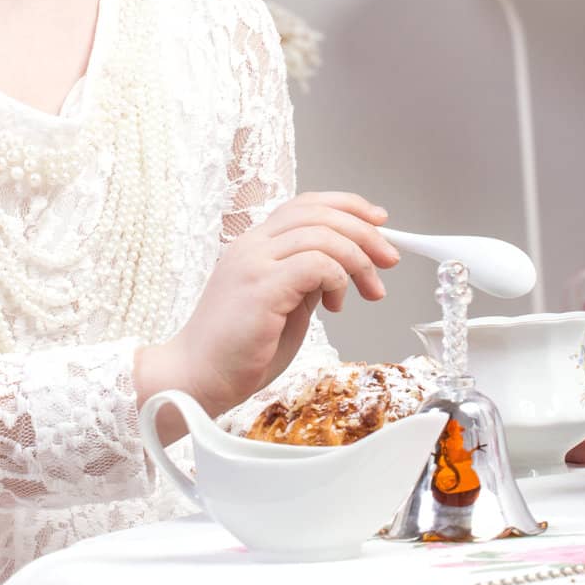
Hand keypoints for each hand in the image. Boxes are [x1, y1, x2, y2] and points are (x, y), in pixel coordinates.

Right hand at [161, 191, 400, 417]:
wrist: (196, 379)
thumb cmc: (237, 352)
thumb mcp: (283, 307)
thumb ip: (306, 281)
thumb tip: (340, 267)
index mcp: (255, 245)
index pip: (304, 205)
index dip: (347, 206)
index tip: (378, 222)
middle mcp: (252, 245)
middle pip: (318, 212)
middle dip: (364, 232)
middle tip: (388, 260)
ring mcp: (253, 263)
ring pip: (321, 234)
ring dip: (358, 259)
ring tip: (371, 290)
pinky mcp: (261, 288)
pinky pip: (315, 264)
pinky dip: (338, 277)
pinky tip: (337, 303)